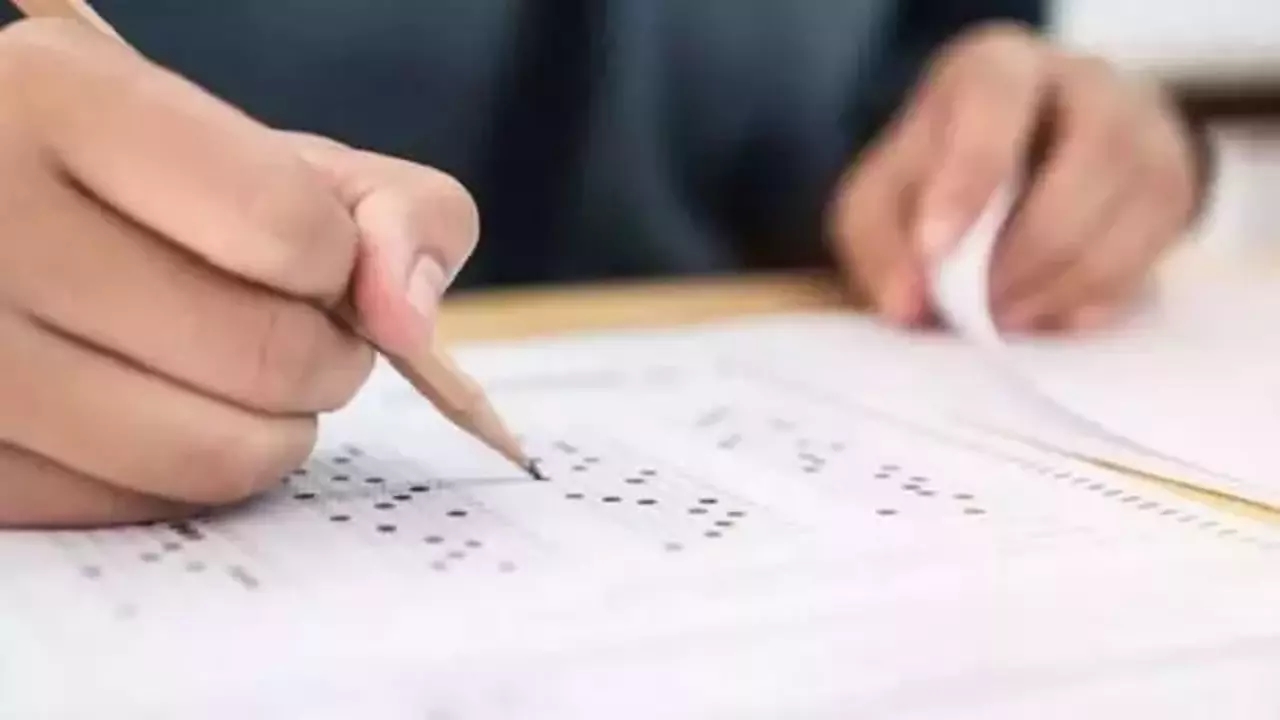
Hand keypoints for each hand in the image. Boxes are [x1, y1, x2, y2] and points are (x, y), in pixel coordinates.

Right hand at [0, 19, 477, 526]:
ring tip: (239, 376)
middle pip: (267, 357)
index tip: (313, 256)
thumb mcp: (269, 154)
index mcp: (62, 105)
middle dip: (325, 354)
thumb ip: (391, 206)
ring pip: (212, 455)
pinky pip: (143, 508)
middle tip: (293, 329)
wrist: (7, 224)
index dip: (336, 259)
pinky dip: (189, 472)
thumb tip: (408, 319)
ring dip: (275, 429)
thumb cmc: (157, 188)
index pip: (290, 228)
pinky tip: (160, 410)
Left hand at [829, 23, 1202, 332]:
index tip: (933, 250)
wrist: (1019, 162)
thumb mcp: (883, 199)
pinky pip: (1145, 262)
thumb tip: (908, 304)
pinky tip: (1044, 315)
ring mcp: (1144, 134)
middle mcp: (1087, 83)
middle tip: (973, 309)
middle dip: (1019, 258)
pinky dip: (1087, 304)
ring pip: (1122, 223)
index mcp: (1001, 66)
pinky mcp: (1172, 192)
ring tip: (1002, 317)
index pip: (995, 103)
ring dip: (1053, 290)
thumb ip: (879, 243)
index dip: (967, 181)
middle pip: (1083, 169)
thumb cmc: (942, 174)